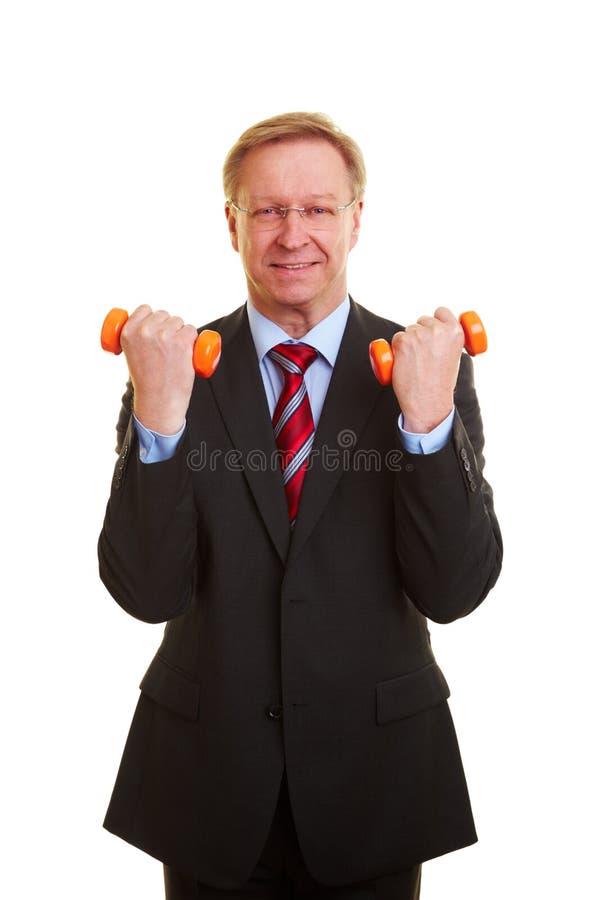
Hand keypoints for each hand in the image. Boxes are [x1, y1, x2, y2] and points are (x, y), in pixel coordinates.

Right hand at [120, 305, 198, 433]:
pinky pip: (192, 331)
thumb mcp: (131, 354)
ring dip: (181, 333)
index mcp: (128, 331)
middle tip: (166, 349)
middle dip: (168, 327)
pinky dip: (193, 340)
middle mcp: (145, 330)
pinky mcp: (182, 342)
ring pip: (179, 322)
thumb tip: (149, 323)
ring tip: (174, 354)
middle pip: (164, 314)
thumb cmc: (147, 381)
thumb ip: (137, 336)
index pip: (145, 309)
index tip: (155, 331)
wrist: (158, 401)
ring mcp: (165, 335)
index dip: (153, 318)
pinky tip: (186, 353)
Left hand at [391, 307, 463, 433]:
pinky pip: (396, 338)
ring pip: (408, 330)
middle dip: (421, 332)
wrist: (428, 401)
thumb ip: (447, 340)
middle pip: (423, 320)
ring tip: (416, 362)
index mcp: (455, 332)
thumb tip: (437, 330)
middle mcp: (438, 330)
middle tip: (423, 354)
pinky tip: (404, 363)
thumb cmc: (440, 383)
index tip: (433, 328)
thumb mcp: (454, 356)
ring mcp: (419, 335)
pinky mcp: (402, 342)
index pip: (442, 311)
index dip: (436, 319)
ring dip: (408, 342)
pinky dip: (397, 349)